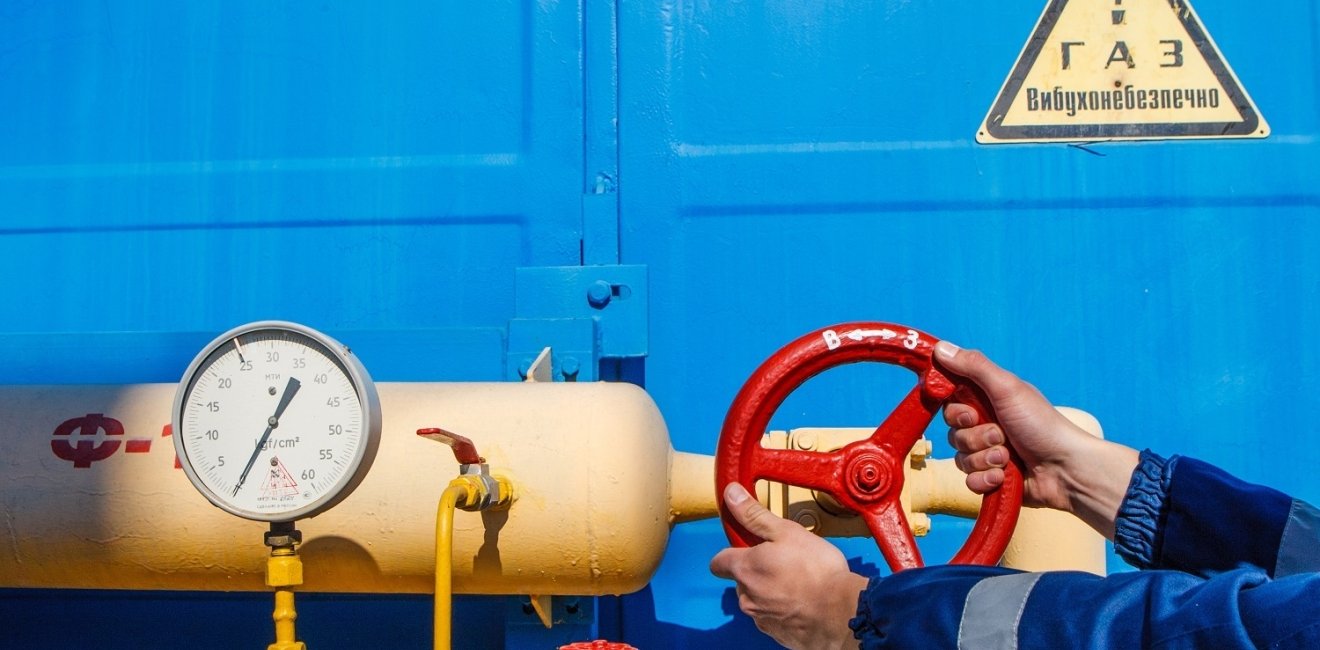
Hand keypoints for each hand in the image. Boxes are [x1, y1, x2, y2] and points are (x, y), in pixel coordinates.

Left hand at [710, 483, 867, 649]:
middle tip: (784, 561)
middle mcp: (746, 597)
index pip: (719, 561)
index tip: (750, 545)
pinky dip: (784, 610)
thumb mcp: (786, 532)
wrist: (843, 612)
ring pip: (758, 600)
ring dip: (771, 591)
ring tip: (799, 582)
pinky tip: (804, 601)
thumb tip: (731, 495)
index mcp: (745, 569)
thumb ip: (755, 515)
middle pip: (742, 580)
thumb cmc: (817, 571)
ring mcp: (761, 619)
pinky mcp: (778, 635)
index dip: (733, 551)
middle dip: (757, 571)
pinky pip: (774, 618)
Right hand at [934, 340, 1138, 538]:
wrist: (1066, 469)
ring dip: (984, 458)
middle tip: (1000, 435)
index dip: (955, 411)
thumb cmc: (1042, 424)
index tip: (970, 414)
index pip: (950, 402)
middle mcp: (985, 425)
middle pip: (953, 432)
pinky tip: (1003, 476)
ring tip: (1008, 457)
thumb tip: (940, 347)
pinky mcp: (991, 478)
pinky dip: (985, 479)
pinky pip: (969, 481)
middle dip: (975, 437)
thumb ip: (973, 366)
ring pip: (960, 458)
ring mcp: (987, 452)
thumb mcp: (1007, 388)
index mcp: (987, 401)